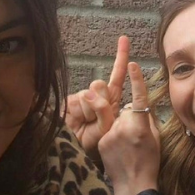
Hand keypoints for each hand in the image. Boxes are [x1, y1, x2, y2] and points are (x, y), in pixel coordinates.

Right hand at [66, 36, 129, 156]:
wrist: (84, 155)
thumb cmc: (105, 145)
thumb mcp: (111, 129)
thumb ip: (106, 110)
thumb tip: (89, 95)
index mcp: (113, 98)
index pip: (118, 74)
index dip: (121, 56)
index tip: (124, 38)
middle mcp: (97, 95)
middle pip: (100, 84)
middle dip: (101, 102)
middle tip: (99, 120)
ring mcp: (82, 99)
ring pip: (86, 94)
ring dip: (89, 112)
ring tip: (88, 125)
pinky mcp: (69, 104)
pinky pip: (73, 102)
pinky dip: (77, 115)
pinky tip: (77, 123)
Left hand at [98, 61, 160, 194]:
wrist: (132, 185)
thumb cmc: (149, 161)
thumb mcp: (156, 138)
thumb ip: (147, 119)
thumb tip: (141, 106)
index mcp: (141, 126)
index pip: (138, 98)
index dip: (135, 80)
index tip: (131, 63)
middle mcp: (124, 127)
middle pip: (123, 109)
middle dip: (128, 116)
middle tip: (134, 136)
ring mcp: (110, 134)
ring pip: (114, 119)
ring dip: (119, 126)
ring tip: (126, 146)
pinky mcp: (100, 141)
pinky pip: (106, 129)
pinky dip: (111, 135)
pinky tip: (118, 150)